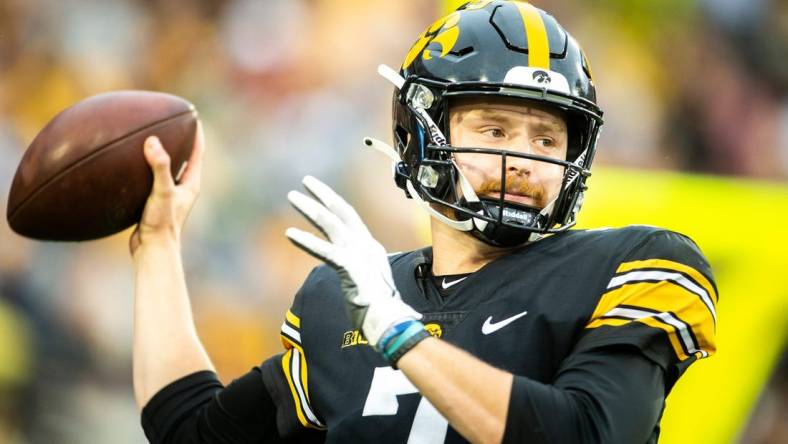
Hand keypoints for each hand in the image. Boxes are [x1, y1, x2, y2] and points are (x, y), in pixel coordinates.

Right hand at [129, 122, 204, 255]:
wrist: (152, 252)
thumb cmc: (162, 224)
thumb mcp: (161, 192)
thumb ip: (159, 167)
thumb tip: (153, 142)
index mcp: (191, 183)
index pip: (197, 151)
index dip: (195, 133)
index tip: (191, 115)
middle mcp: (182, 189)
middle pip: (183, 157)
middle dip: (177, 140)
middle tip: (167, 121)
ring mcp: (168, 197)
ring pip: (164, 170)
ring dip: (157, 155)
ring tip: (144, 138)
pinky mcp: (153, 204)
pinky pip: (147, 181)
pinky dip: (139, 171)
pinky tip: (123, 167)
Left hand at [286, 176, 421, 347]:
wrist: (390, 321)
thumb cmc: (380, 310)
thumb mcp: (369, 285)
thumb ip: (360, 277)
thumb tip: (355, 284)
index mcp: (371, 249)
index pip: (351, 219)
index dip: (334, 204)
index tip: (320, 194)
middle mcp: (366, 246)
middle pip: (343, 211)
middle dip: (324, 194)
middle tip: (306, 181)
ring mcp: (359, 254)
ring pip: (331, 223)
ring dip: (310, 208)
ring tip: (292, 196)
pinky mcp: (350, 266)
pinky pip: (325, 250)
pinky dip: (307, 241)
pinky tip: (290, 233)